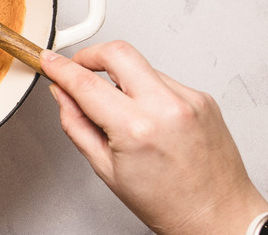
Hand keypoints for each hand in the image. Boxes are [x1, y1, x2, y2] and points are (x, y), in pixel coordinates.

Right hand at [40, 41, 267, 233]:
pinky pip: (162, 80)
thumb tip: (62, 95)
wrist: (218, 215)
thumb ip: (76, 124)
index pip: (86, 83)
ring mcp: (189, 99)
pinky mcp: (202, 97)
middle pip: (117, 52)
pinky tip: (147, 115)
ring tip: (119, 107)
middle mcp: (166, 107)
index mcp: (137, 129)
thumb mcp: (106, 169)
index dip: (60, 68)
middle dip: (89, 54)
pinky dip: (146, 90)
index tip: (49, 61)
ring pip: (140, 65)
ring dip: (120, 77)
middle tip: (78, 68)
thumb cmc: (167, 202)